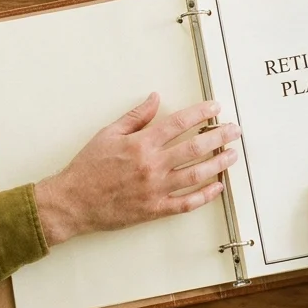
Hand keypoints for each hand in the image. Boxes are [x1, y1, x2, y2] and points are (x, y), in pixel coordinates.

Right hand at [34, 94, 240, 245]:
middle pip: (195, 147)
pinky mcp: (154, 210)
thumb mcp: (108, 134)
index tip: (216, 108)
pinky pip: (186, 203)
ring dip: (218, 164)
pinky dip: (205, 196)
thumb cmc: (88, 167)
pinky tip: (218, 187)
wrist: (73, 202)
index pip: (179, 123)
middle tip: (235, 131)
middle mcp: (152, 165)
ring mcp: (155, 189)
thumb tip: (155, 98)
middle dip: (219, 137)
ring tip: (232, 155)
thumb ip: (135, 117)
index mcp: (141, 144)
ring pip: (196, 174)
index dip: (201, 113)